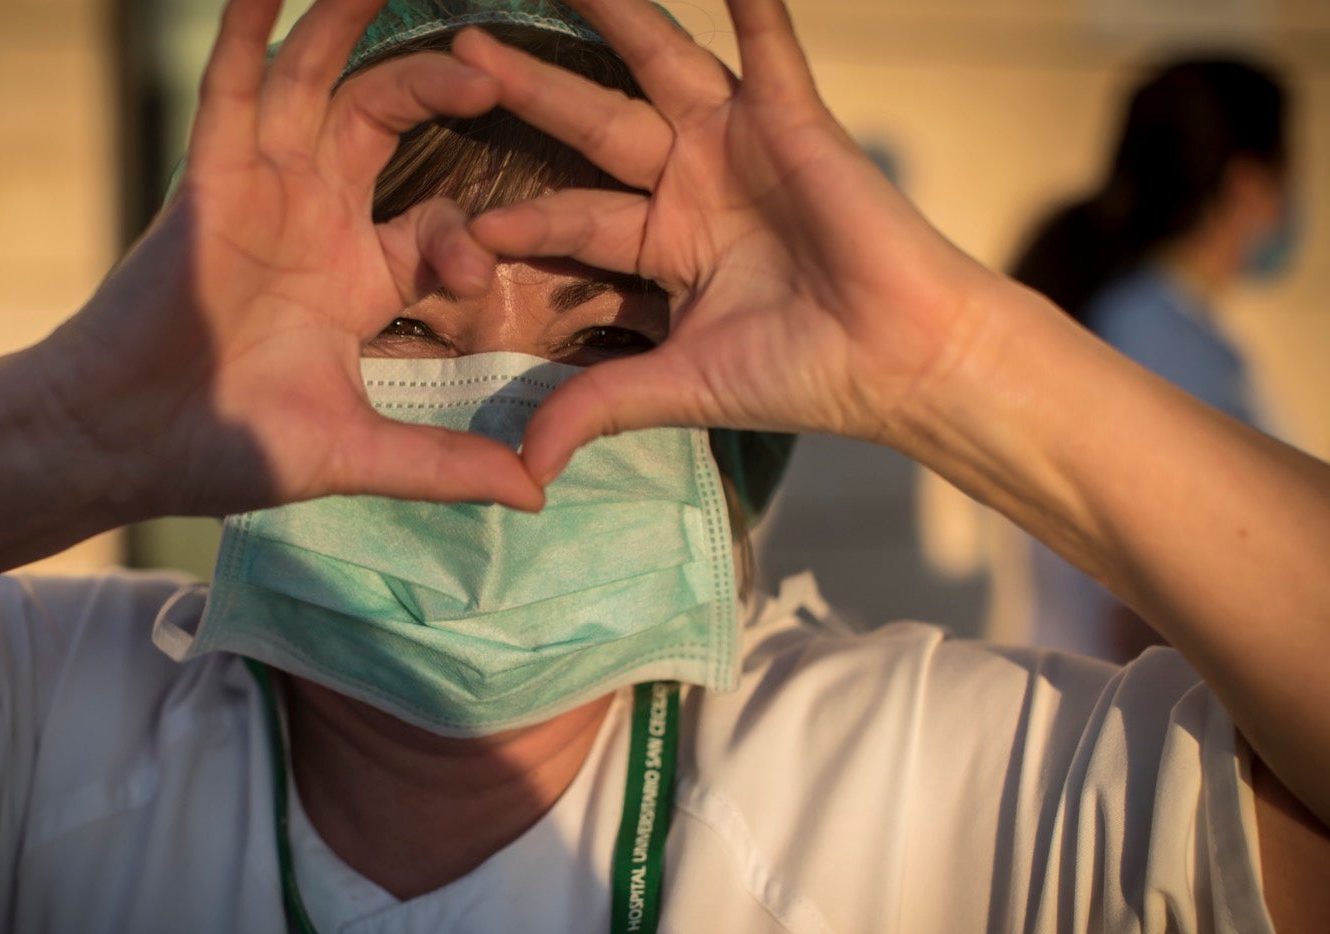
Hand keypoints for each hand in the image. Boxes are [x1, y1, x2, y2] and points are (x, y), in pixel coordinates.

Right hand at [46, 0, 542, 515]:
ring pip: (315, 81)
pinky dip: (249, 35)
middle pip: (384, 116)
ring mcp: (261, 190)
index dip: (470, 240)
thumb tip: (535, 494)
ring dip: (349, 23)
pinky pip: (232, 90)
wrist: (127, 446)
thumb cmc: (229, 446)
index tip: (480, 277)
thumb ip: (445, 464)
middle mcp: (314, 216)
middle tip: (494, 62)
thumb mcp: (356, 452)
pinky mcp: (208, 180)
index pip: (437, 223)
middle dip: (439, 81)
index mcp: (355, 274)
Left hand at [451, 0, 1007, 482]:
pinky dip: (749, 3)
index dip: (514, 219)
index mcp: (660, 244)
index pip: (568, 218)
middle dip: (527, 87)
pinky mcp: (791, 118)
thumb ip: (596, 406)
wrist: (897, 360)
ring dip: (612, 16)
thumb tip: (523, 470)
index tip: (452, 220)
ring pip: (658, 65)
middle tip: (461, 46)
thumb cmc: (799, 374)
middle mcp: (690, 184)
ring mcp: (737, 144)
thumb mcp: (677, 387)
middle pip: (591, 123)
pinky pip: (764, 44)